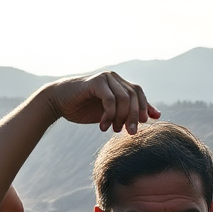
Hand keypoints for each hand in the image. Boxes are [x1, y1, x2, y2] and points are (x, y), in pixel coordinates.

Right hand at [42, 72, 159, 133]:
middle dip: (135, 116)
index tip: (146, 124)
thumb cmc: (83, 108)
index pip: (139, 93)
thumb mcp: (109, 114)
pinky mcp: (95, 82)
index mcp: (119, 83)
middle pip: (134, 96)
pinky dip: (109, 115)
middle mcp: (114, 78)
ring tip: (115, 130)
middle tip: (132, 133)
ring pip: (124, 98)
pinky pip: (110, 99)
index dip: (145, 107)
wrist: (58, 102)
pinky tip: (103, 126)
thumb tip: (154, 116)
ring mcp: (105, 78)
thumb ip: (128, 113)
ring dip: (121, 117)